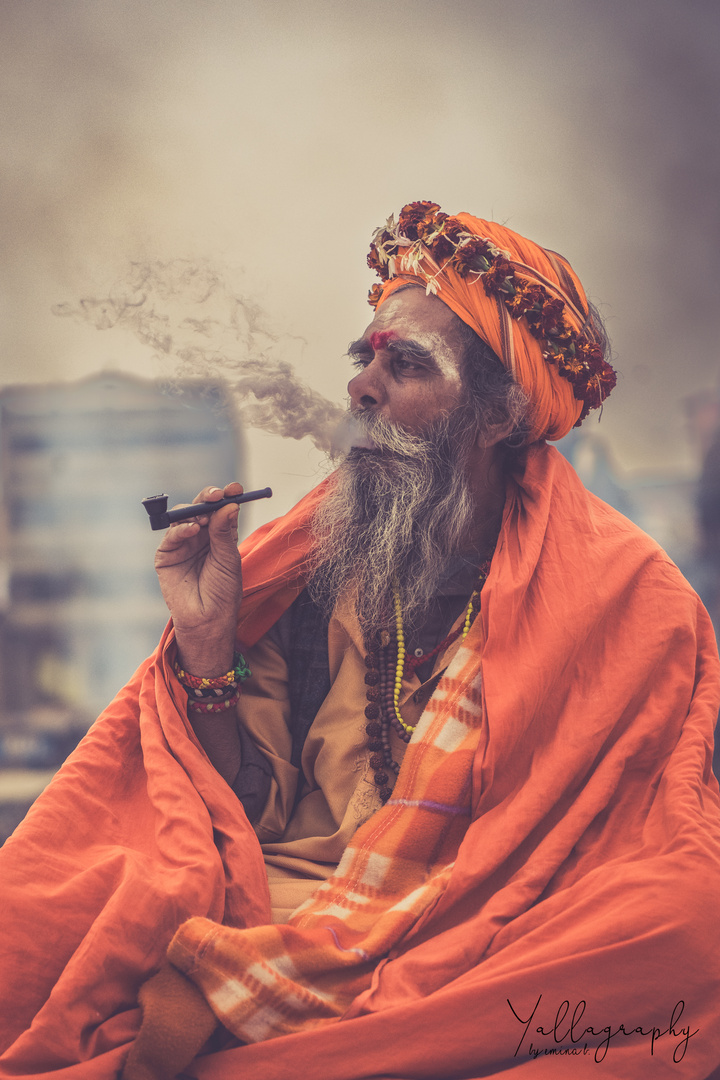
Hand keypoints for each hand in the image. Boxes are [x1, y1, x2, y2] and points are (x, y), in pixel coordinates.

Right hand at [155, 482, 243, 676]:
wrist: (207, 619)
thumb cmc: (223, 592)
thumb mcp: (228, 559)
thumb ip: (225, 532)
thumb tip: (229, 505)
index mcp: (220, 535)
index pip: (222, 509)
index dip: (227, 497)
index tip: (236, 489)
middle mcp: (200, 536)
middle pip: (201, 508)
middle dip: (208, 498)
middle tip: (217, 494)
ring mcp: (182, 543)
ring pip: (184, 517)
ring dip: (195, 512)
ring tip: (206, 518)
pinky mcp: (166, 555)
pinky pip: (171, 535)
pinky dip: (181, 529)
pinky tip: (192, 530)